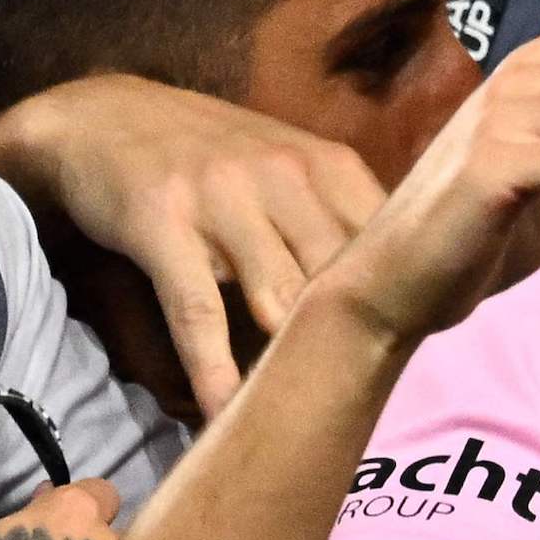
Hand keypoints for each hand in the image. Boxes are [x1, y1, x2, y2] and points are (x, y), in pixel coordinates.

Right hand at [0, 76, 385, 420]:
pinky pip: (199, 311)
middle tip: (374, 404)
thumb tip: (407, 284)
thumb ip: (341, 218)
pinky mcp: (164, 225)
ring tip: (313, 423)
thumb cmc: (211, 157)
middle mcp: (283, 177)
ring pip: (279, 298)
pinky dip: (215, 369)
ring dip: (294, 365)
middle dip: (361, 339)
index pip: (393, 239)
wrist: (103, 116)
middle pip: (342, 278)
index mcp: (326, 165)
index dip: (415, 294)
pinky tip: (227, 414)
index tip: (435, 342)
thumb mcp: (288, 167)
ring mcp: (222, 200)